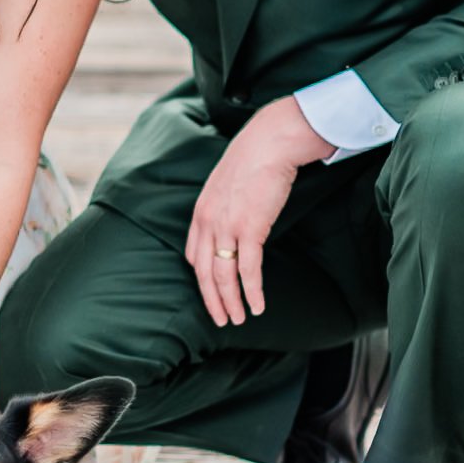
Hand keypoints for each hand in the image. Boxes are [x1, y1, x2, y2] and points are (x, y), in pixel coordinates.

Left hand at [186, 98, 334, 326]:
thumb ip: (225, 205)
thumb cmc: (254, 160)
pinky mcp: (249, 230)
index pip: (194, 255)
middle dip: (213, 301)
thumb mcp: (227, 184)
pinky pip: (248, 270)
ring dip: (232, 302)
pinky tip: (258, 305)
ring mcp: (227, 227)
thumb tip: (236, 218)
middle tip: (222, 319)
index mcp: (201, 212)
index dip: (202, 278)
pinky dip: (252, 292)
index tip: (211, 292)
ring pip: (223, 277)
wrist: (269, 143)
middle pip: (205, 273)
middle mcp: (208, 223)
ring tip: (240, 318)